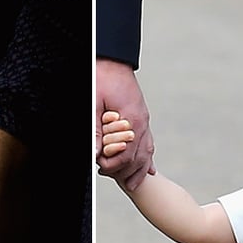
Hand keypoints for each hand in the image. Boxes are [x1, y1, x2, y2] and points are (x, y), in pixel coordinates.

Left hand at [96, 58, 154, 189]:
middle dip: (124, 171)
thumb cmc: (100, 77)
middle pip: (138, 158)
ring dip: (139, 170)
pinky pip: (149, 143)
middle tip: (106, 175)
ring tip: (131, 184)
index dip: (112, 165)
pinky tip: (149, 170)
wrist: (113, 58)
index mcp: (132, 120)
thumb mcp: (93, 103)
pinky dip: (148, 159)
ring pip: (147, 153)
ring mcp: (144, 120)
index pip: (126, 155)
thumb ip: (95, 130)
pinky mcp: (142, 117)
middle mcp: (142, 122)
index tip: (99, 167)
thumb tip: (94, 155)